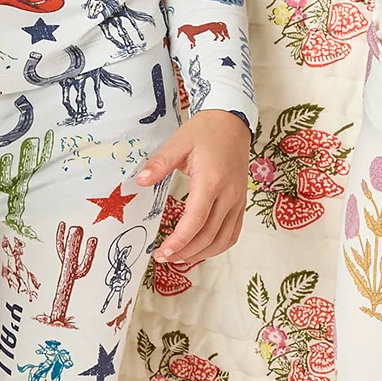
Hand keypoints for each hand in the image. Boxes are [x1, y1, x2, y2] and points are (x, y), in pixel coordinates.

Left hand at [136, 108, 248, 266]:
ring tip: (180, 258)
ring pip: (223, 240)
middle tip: (163, 257)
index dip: (178, 241)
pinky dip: (218, 247)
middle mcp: (229, 195)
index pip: (195, 221)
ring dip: (201, 254)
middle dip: (185, 252)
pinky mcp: (241, 203)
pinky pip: (233, 233)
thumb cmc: (205, 131)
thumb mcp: (178, 142)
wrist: (232, 122)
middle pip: (208, 236)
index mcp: (211, 181)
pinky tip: (201, 249)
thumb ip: (159, 163)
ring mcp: (238, 201)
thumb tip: (141, 181)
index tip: (162, 251)